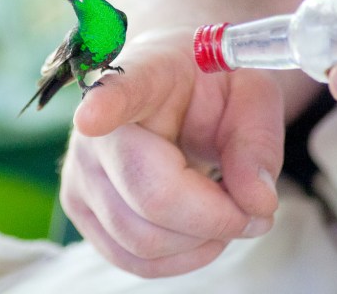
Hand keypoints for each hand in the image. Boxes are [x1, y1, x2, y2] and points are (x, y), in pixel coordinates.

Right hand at [59, 28, 283, 277]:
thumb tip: (257, 203)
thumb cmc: (212, 87)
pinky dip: (181, 257)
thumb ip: (257, 143)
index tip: (93, 116)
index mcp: (140, 77)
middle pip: (149, 195)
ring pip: (142, 240)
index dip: (104, 106)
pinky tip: (203, 230)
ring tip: (229, 211)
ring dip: (201, 241)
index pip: (116, 91)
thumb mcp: (252, 96)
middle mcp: (94, 127)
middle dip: (216, 217)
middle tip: (256, 209)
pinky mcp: (79, 208)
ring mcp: (79, 172)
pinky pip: (133, 259)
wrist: (179, 92)